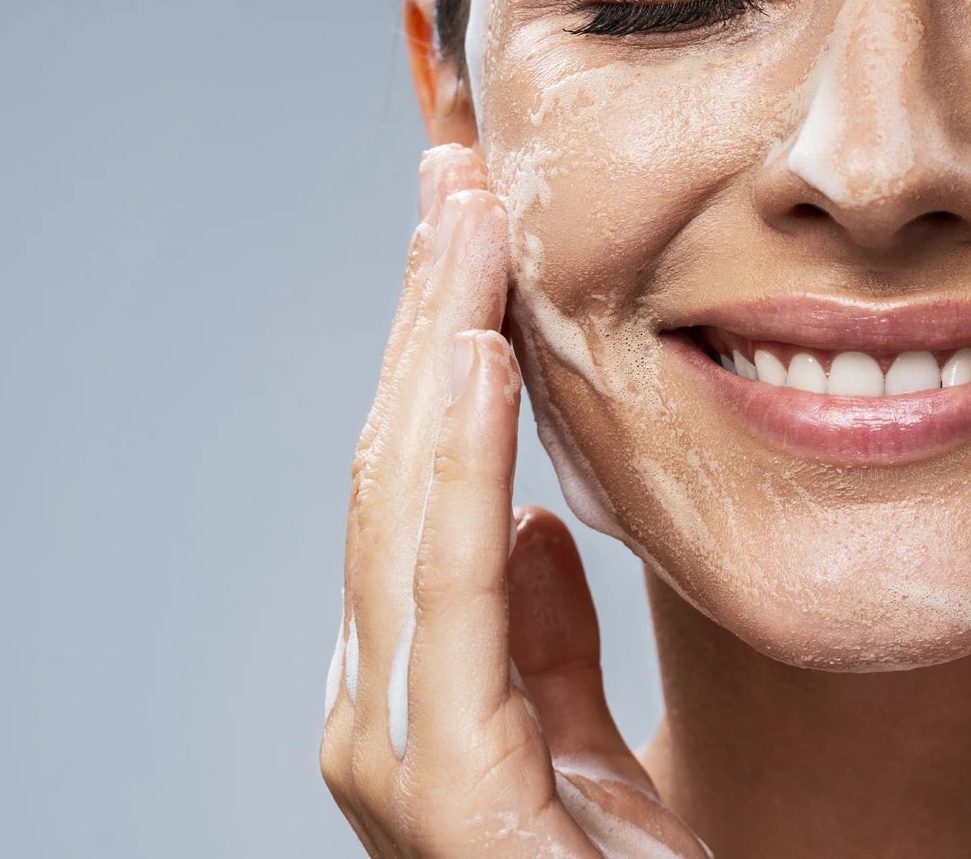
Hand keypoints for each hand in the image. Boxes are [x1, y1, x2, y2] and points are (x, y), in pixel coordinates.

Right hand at [320, 146, 706, 857]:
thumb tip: (526, 521)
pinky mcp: (454, 794)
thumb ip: (540, 642)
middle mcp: (384, 718)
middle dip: (421, 317)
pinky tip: (471, 363)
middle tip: (458, 175)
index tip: (466, 225)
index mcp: (415, 696)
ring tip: (465, 226)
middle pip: (392, 475)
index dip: (428, 346)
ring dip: (430, 349)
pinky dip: (456, 469)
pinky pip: (450, 598)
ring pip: (401, 509)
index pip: (413, 485)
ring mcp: (402, 760)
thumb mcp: (587, 742)